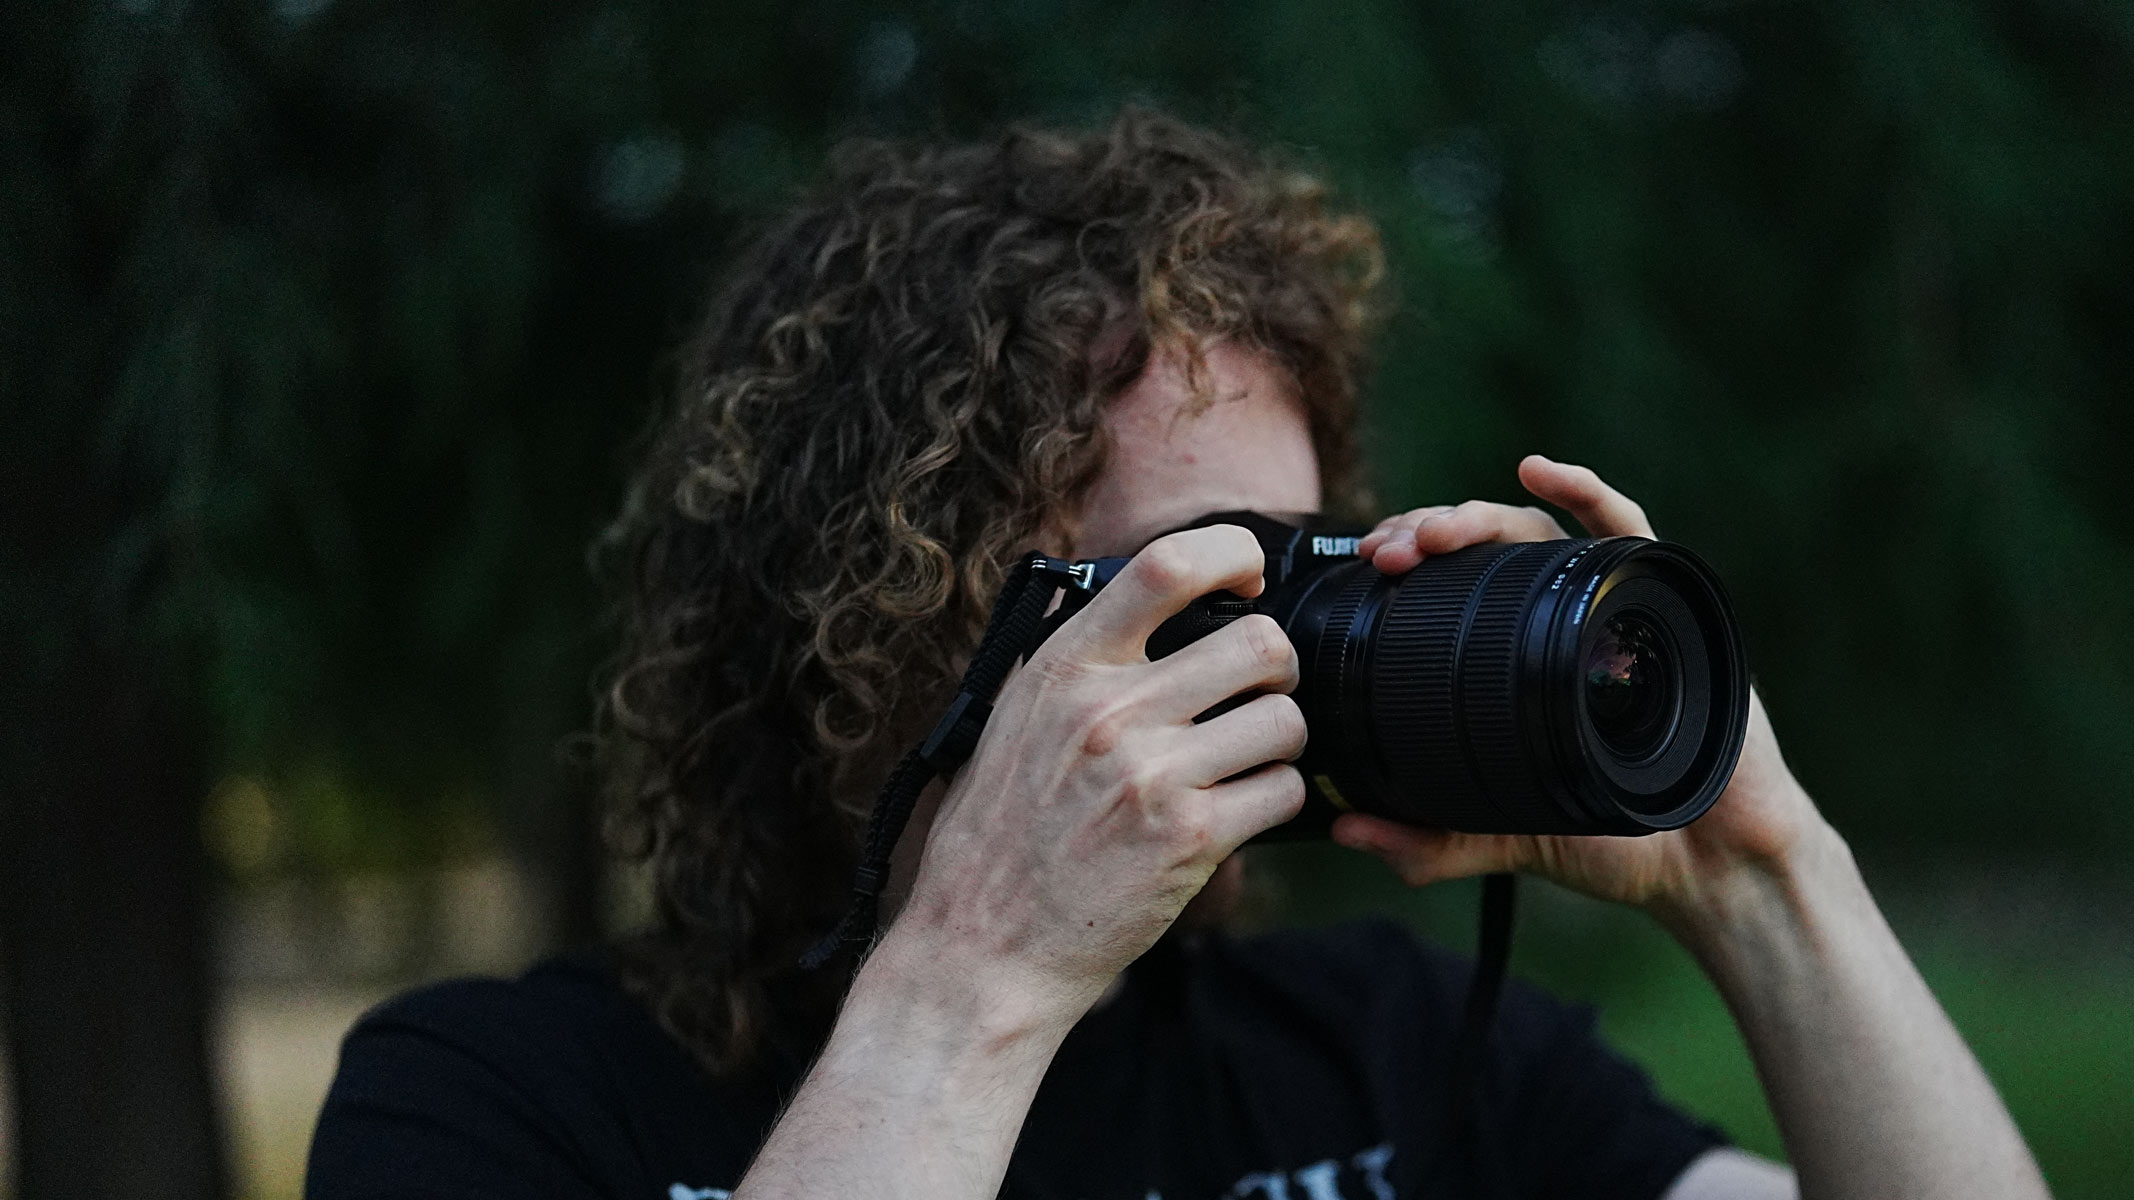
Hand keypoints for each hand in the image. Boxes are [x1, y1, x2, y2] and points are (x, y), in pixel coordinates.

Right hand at [888, 525, 1308, 1025]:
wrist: (982, 947)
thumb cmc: (999, 835)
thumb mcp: (1016, 720)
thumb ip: (1082, 662)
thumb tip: (1154, 605)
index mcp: (1065, 667)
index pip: (1168, 565)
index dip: (1233, 555)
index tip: (1249, 576)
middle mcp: (1109, 711)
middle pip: (1260, 643)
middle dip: (1276, 669)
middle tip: (1255, 696)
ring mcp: (1152, 775)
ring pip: (1285, 720)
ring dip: (1280, 742)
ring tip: (1243, 763)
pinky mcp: (1189, 838)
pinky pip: (1284, 790)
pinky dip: (1275, 801)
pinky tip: (1236, 813)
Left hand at [1334, 454, 1828, 921]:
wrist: (1710, 868)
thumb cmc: (1617, 843)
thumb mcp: (1503, 837)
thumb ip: (1430, 840)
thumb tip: (1344, 827)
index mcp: (1521, 658)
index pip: (1455, 585)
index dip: (1409, 564)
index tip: (1368, 565)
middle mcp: (1562, 622)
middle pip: (1485, 548)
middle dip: (1429, 534)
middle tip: (1388, 552)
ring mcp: (1614, 609)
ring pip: (1539, 533)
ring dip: (1481, 516)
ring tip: (1437, 531)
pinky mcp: (1668, 608)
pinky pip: (1629, 531)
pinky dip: (1584, 492)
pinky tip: (1538, 470)